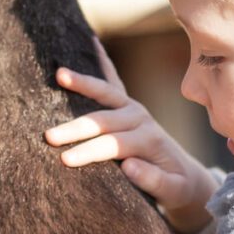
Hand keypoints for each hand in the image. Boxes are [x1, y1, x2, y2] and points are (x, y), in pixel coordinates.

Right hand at [45, 38, 215, 233]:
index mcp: (149, 140)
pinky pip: (112, 81)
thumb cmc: (175, 186)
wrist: (186, 175)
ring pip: (105, 94)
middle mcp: (140, 119)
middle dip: (75, 128)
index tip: (65, 160)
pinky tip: (91, 41)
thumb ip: (153, 180)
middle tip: (48, 136)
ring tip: (59, 74)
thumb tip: (130, 166)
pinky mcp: (127, 105)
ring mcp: (133, 108)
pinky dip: (102, 61)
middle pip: (103, 120)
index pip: (113, 145)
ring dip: (82, 84)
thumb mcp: (173, 191)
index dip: (89, 152)